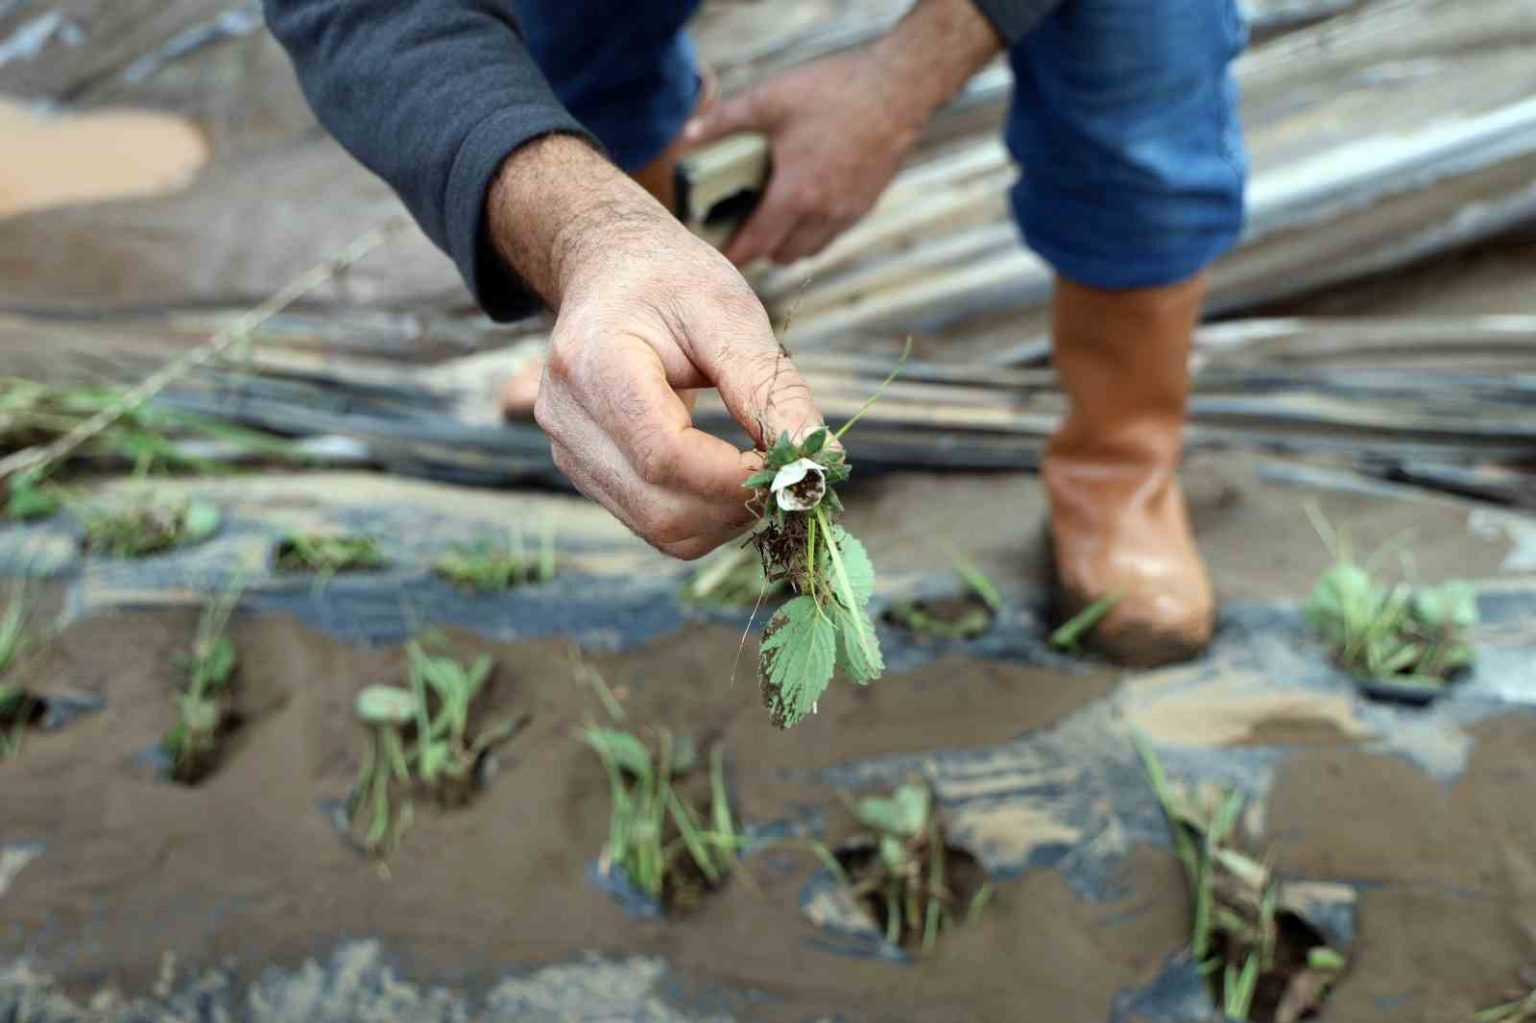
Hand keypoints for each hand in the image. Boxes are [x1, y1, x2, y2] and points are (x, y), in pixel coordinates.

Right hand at [487, 136, 826, 558]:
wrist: (609, 272)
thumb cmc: (669, 280)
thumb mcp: (727, 310)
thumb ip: (768, 385)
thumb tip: (818, 458)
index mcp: (591, 364)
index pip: (665, 455)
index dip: (737, 477)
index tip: (796, 464)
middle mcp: (565, 418)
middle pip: (661, 508)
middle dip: (740, 505)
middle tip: (791, 472)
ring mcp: (568, 452)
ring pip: (660, 530)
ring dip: (727, 517)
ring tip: (762, 469)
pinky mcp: (585, 474)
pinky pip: (653, 523)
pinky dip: (706, 514)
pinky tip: (730, 473)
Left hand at [683, 51, 921, 266]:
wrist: (898, 89)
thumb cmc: (835, 92)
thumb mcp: (770, 98)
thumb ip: (725, 119)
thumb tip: (688, 135)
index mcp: (795, 193)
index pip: (757, 242)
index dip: (735, 255)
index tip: (718, 258)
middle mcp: (823, 212)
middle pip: (783, 255)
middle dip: (760, 249)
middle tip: (742, 229)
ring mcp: (848, 211)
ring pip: (810, 250)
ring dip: (789, 244)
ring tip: (774, 220)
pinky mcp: (866, 204)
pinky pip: (833, 234)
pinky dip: (814, 231)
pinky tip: (806, 204)